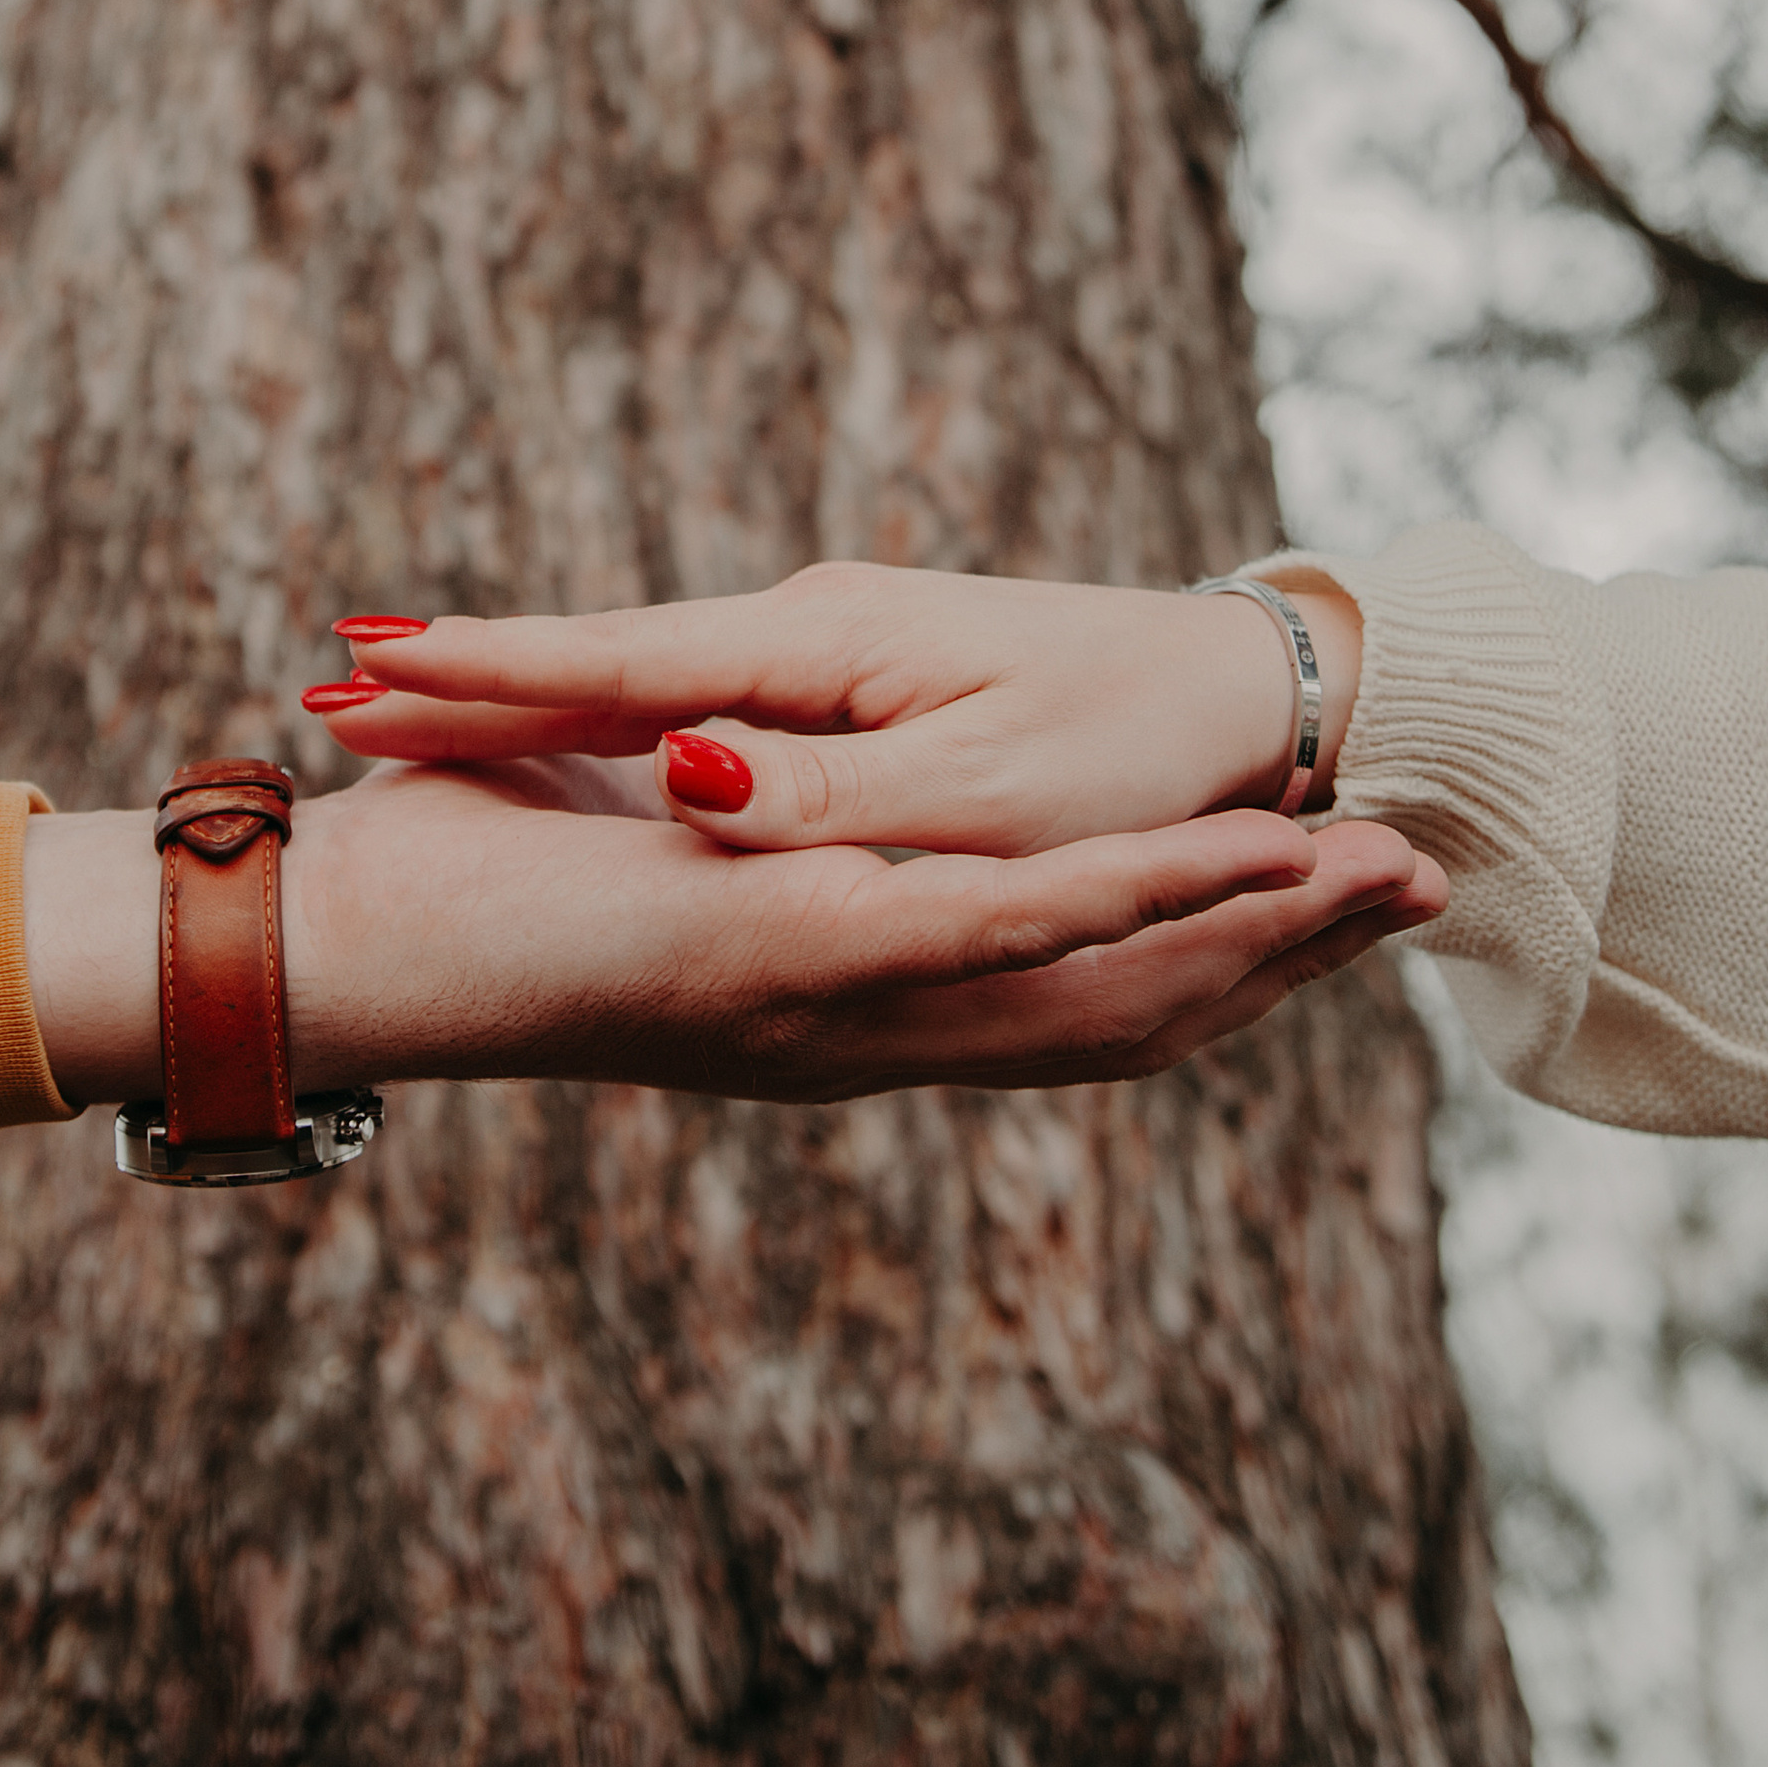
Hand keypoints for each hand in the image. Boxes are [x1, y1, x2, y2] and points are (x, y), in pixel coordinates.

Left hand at [25, 751, 1442, 1112]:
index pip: (1063, 999)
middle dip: (1285, 953)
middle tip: (1429, 896)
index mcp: (840, 1005)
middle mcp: (865, 1028)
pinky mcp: (793, 961)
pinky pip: (993, 936)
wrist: (338, 943)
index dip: (1203, 959)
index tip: (1322, 903)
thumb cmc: (454, 875)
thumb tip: (752, 737)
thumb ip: (715, 787)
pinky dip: (1127, 903)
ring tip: (1390, 881)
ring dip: (1250, 929)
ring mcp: (839, 1008)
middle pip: (1128, 1008)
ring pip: (1097, 978)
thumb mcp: (623, 818)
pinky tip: (1235, 871)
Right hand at [300, 563, 1369, 856]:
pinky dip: (593, 703)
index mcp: (825, 651)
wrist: (1237, 697)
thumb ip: (829, 791)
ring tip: (379, 700)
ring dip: (511, 687)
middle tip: (321, 689)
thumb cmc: (1130, 746)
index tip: (364, 673)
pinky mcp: (839, 692)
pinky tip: (528, 711)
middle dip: (465, 675)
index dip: (490, 673)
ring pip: (634, 678)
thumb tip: (679, 770)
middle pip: (601, 659)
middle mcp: (804, 636)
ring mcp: (817, 660)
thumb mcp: (986, 790)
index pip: (621, 663)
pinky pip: (688, 700)